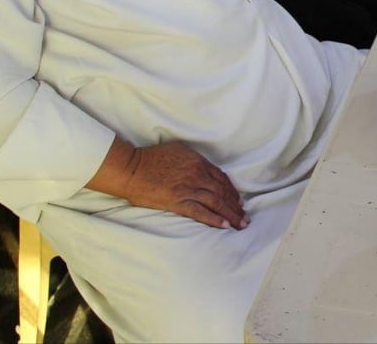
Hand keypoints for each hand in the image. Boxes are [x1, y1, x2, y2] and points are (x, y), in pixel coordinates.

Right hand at [121, 141, 248, 229]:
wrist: (131, 168)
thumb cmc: (151, 158)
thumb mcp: (179, 150)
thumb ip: (194, 160)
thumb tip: (203, 169)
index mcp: (198, 162)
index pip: (222, 178)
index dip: (232, 191)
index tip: (239, 201)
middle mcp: (197, 175)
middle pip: (222, 191)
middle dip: (236, 206)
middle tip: (245, 218)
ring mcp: (188, 189)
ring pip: (216, 202)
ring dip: (230, 214)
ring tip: (240, 225)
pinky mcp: (178, 201)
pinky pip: (200, 212)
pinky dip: (214, 219)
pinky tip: (224, 226)